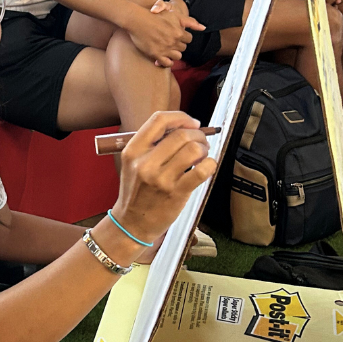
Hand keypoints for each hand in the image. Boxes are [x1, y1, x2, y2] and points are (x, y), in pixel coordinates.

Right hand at [110, 112, 216, 241]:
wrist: (132, 223)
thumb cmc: (137, 192)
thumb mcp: (133, 163)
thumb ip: (152, 144)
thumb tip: (184, 127)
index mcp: (133, 151)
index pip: (159, 120)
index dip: (181, 117)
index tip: (191, 123)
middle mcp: (145, 163)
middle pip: (181, 134)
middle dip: (198, 135)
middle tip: (201, 142)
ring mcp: (161, 179)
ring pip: (193, 150)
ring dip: (204, 148)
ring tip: (202, 154)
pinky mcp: (176, 193)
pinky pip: (202, 170)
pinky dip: (210, 164)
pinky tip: (207, 167)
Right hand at [124, 0, 198, 67]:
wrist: (138, 20)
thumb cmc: (156, 16)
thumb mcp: (175, 15)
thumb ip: (190, 22)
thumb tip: (203, 28)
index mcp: (180, 32)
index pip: (188, 39)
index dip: (183, 37)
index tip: (176, 35)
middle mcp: (174, 42)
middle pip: (183, 48)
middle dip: (178, 45)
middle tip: (170, 41)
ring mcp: (165, 49)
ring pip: (177, 57)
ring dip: (174, 54)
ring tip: (167, 49)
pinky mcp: (156, 55)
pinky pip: (167, 64)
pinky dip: (167, 62)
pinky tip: (163, 57)